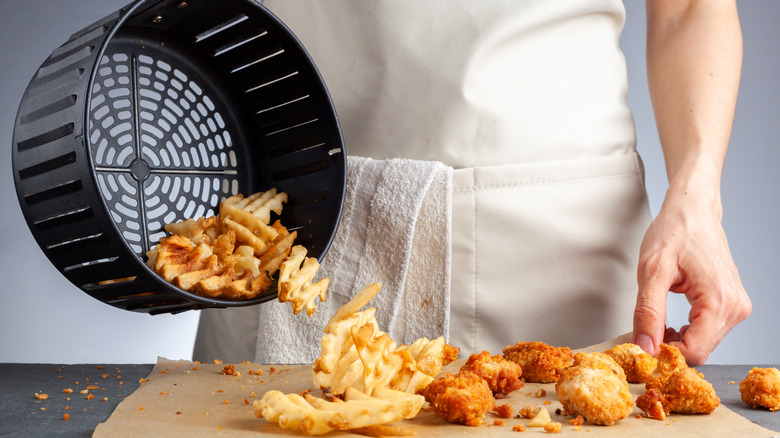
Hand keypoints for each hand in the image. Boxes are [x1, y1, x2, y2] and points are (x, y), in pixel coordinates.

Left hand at [632, 194, 750, 365]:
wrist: (692, 211)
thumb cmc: (675, 233)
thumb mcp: (652, 272)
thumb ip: (648, 312)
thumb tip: (645, 346)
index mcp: (720, 300)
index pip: (695, 351)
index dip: (666, 355)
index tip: (642, 346)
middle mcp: (735, 307)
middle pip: (701, 350)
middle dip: (670, 348)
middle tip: (644, 333)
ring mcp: (736, 306)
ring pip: (704, 343)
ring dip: (678, 340)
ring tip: (657, 323)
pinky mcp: (731, 304)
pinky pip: (708, 331)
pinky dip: (686, 332)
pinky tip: (670, 323)